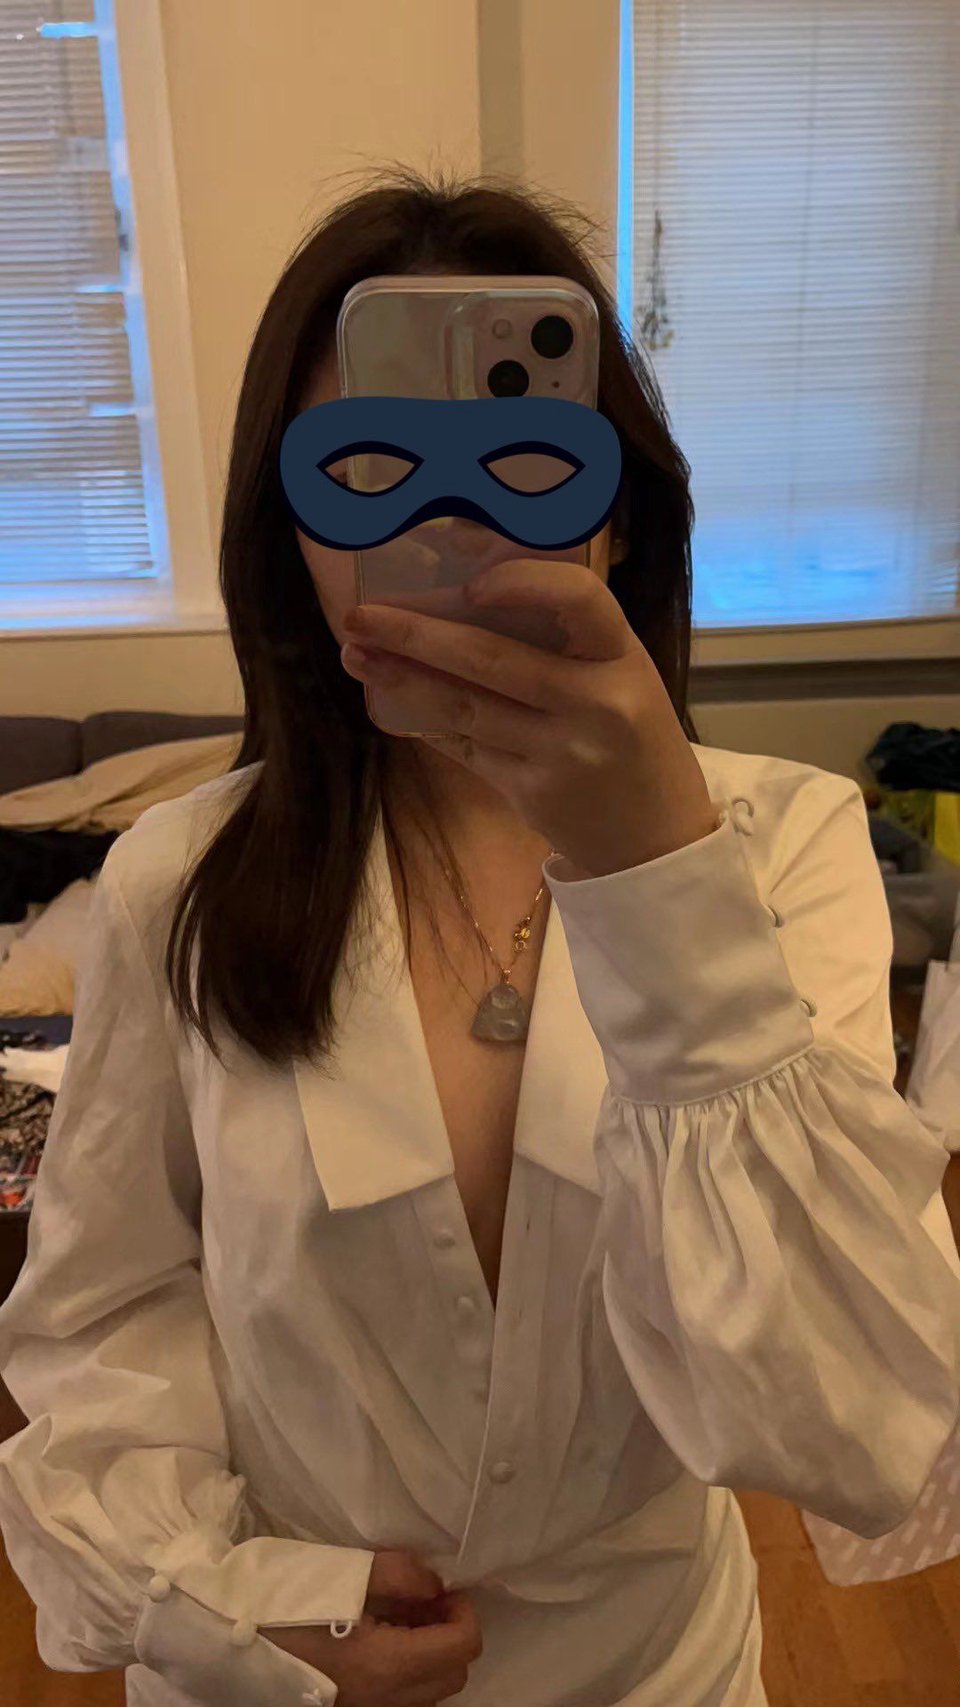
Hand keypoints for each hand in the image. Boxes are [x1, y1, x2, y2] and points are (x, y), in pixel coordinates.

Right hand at [260, 1547, 481, 1704]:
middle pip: (452, 1676)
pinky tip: (375, 1638)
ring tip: (396, 1617)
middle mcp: (383, 1701)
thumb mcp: (346, 1570)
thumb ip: (402, 1574)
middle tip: (421, 1601)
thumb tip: (434, 1584)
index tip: (439, 1588)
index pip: (462, 1647)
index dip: (463, 1611)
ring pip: (427, 1693)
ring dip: (428, 1655)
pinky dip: (404, 1670)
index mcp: (387, 1666)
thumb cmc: (284, 1600)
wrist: (223, 1635)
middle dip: (449, 1634)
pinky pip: (399, 1698)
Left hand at [340, 557, 719, 877]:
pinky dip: (426, 720)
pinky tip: (390, 700)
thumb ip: (567, 644)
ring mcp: (559, 753)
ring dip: (402, 677)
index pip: (580, 600)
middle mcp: (594, 704)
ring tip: (356, 655)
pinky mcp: (530, 792)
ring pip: (464, 706)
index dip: (522, 584)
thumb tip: (466, 602)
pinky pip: (465, 746)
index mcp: (624, 660)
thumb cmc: (635, 742)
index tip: (469, 585)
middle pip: (492, 659)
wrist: (656, 841)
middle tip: (359, 615)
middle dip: (416, 634)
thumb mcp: (625, 679)